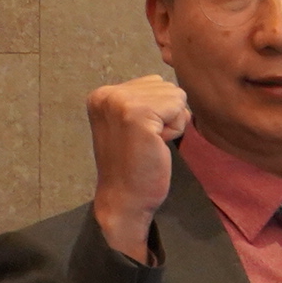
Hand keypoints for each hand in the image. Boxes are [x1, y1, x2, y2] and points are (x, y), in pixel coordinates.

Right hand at [86, 75, 191, 261]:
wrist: (125, 199)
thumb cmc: (135, 165)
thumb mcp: (133, 121)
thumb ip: (145, 99)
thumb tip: (176, 87)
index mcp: (102, 94)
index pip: (154, 83)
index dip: (158, 112)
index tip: (140, 136)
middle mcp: (107, 94)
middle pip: (166, 86)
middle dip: (166, 115)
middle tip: (147, 141)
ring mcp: (120, 102)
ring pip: (175, 95)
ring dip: (172, 122)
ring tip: (151, 143)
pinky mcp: (138, 114)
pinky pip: (179, 108)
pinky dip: (176, 129)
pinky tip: (158, 145)